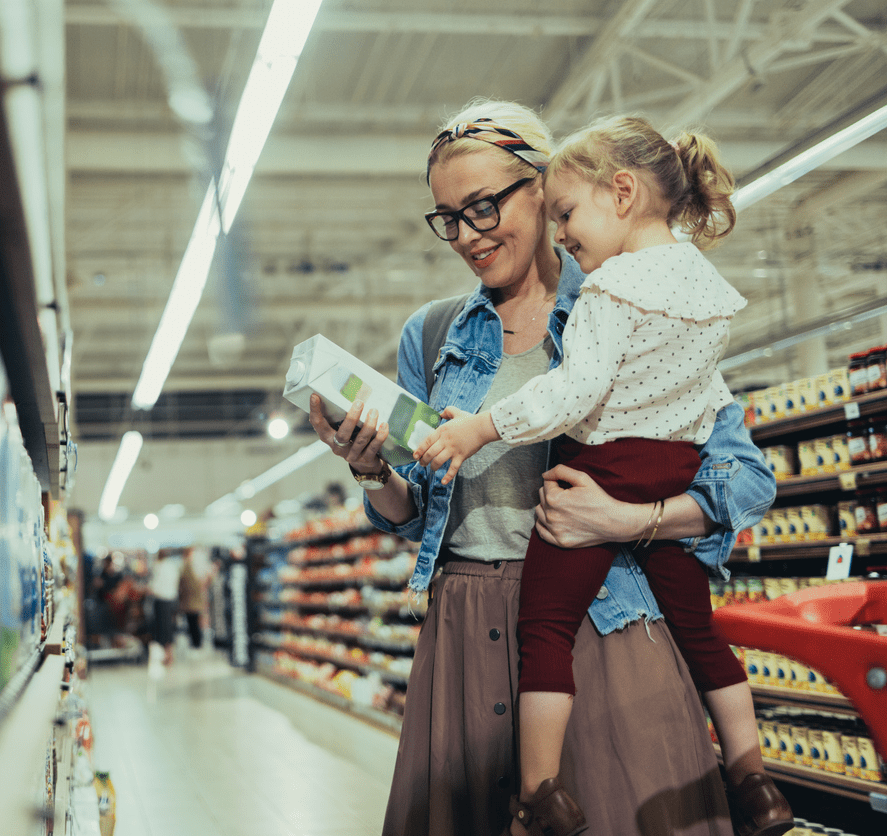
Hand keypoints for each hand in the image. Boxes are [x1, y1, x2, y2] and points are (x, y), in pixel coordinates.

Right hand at [308, 393, 388, 474]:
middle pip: (342, 434)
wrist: (363, 463)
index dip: (315, 411)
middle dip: (351, 418)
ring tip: (374, 411)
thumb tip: (348, 389)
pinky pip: (374, 447)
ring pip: (360, 440)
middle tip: (359, 403)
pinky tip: (384, 425)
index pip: (318, 424)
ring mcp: (352, 455)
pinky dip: (380, 436)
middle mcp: (337, 447)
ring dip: (368, 425)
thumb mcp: (342, 428)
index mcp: (328, 437)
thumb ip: (341, 415)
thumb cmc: (352, 438)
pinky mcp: (366, 459)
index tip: (315, 396)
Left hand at [412, 407, 498, 484]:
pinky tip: (443, 482)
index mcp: (442, 431)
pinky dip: (448, 476)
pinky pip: (453, 468)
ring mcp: (453, 449)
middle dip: (424, 460)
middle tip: (422, 464)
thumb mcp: (456, 412)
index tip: (415, 455)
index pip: (426, 442)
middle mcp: (445, 441)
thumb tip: (441, 414)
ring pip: (438, 461)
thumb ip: (447, 411)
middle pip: (430, 453)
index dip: (419, 450)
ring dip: (433, 467)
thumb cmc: (470, 420)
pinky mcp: (461, 456)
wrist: (482, 427)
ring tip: (432, 469)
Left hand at [534, 465, 649, 547]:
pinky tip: (554, 520)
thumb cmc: (599, 499)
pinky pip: (541, 531)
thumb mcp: (582, 478)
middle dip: (552, 494)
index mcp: (554, 499)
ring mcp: (555, 530)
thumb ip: (560, 471)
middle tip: (568, 497)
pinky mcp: (559, 542)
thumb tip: (544, 475)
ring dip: (547, 508)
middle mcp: (551, 516)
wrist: (614, 522)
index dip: (557, 483)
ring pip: (540, 513)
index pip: (545, 484)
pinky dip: (544, 524)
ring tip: (564, 507)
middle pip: (541, 498)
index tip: (569, 487)